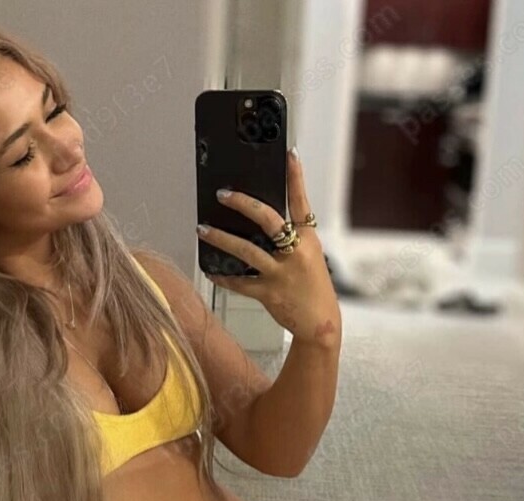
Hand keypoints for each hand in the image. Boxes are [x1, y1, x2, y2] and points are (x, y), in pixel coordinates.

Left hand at [198, 148, 340, 347]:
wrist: (321, 323)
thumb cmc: (312, 288)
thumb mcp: (309, 258)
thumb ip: (290, 240)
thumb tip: (259, 225)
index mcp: (308, 239)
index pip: (301, 202)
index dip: (296, 177)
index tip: (290, 154)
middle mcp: (296, 252)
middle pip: (268, 220)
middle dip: (243, 204)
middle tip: (223, 194)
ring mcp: (282, 273)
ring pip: (246, 250)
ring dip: (221, 239)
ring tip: (203, 229)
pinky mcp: (269, 293)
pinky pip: (240, 282)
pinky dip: (224, 277)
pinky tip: (212, 271)